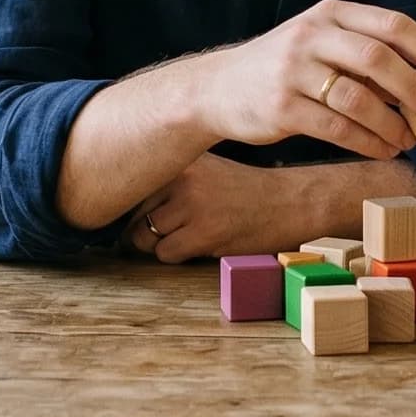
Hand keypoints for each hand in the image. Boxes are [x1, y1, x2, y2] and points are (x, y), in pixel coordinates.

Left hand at [124, 154, 404, 264]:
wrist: (291, 201)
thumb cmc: (246, 190)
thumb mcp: (206, 170)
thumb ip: (170, 181)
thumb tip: (124, 202)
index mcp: (181, 160)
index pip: (132, 188)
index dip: (136, 209)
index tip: (147, 216)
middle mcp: (182, 178)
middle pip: (134, 217)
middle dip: (146, 231)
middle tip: (174, 230)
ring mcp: (192, 205)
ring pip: (145, 238)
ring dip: (163, 245)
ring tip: (193, 234)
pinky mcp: (204, 232)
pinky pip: (166, 254)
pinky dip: (179, 256)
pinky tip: (203, 243)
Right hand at [185, 0, 415, 162]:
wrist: (217, 89)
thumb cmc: (284, 68)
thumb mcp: (321, 45)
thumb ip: (365, 57)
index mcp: (330, 14)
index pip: (391, 25)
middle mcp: (311, 36)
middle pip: (378, 58)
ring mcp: (293, 71)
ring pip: (358, 98)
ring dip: (393, 123)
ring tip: (410, 139)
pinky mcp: (282, 107)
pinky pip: (337, 129)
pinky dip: (368, 142)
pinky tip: (384, 149)